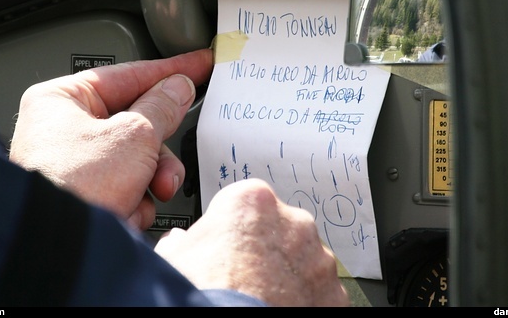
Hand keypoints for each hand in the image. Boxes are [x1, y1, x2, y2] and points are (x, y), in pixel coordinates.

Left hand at [9, 49, 212, 229]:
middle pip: (135, 122)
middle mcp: (62, 129)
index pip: (128, 73)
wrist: (57, 251)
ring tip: (150, 191)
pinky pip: (125, 185)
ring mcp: (72, 165)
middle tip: (168, 154)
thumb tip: (178, 88)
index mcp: (62, 99)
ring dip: (151, 178)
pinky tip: (128, 211)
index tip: (198, 64)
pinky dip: (136, 199)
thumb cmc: (72, 186)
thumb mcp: (133, 135)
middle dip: (158, 149)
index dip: (170, 70)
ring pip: (135, 159)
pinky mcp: (84, 195)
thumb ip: (162, 107)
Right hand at [154, 178, 349, 306]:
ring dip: (287, 276)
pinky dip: (304, 301)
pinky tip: (279, 309)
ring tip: (260, 297)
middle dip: (264, 249)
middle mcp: (293, 221)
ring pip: (303, 261)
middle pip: (278, 229)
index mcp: (253, 200)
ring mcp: (318, 259)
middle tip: (241, 275)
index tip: (224, 246)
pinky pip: (319, 293)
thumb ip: (182, 241)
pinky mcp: (334, 294)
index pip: (243, 204)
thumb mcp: (173, 258)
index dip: (231, 228)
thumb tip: (178, 242)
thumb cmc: (203, 290)